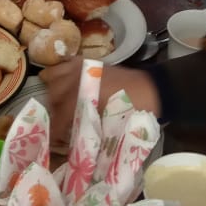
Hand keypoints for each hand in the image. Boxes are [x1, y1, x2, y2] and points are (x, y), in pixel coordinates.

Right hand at [41, 59, 159, 149]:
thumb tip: (74, 142)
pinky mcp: (91, 63)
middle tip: (57, 126)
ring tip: (58, 108)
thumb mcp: (111, 125)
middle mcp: (80, 78)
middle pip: (54, 94)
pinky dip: (61, 74)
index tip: (53, 140)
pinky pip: (67, 65)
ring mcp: (85, 68)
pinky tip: (61, 86)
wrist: (152, 90)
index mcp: (85, 96)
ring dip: (54, 93)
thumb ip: (89, 130)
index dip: (55, 129)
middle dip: (53, 111)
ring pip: (56, 77)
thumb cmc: (134, 111)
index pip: (61, 114)